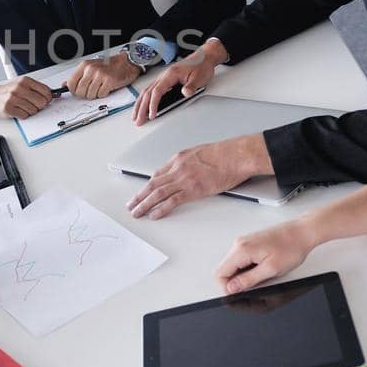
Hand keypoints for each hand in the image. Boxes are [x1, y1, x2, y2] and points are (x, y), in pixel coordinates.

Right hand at [0, 76, 53, 118]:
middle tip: (33, 105)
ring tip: (23, 107)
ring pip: (34, 110)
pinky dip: (23, 115)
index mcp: (25, 81)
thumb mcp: (22, 85)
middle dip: (40, 106)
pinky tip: (18, 110)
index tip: (45, 100)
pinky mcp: (8, 108)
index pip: (45, 91)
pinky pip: (25, 115)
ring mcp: (13, 98)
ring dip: (31, 111)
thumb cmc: (8, 91)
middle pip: (41, 102)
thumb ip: (37, 89)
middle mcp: (19, 88)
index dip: (48, 98)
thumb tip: (55, 95)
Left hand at [65, 52, 138, 99]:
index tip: (77, 91)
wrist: (125, 62)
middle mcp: (91, 69)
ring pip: (90, 95)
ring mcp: (100, 75)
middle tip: (92, 90)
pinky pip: (101, 95)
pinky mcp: (109, 81)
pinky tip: (106, 87)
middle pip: (79, 91)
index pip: (71, 83)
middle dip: (85, 94)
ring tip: (100, 87)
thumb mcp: (90, 68)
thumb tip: (64, 85)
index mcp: (84, 65)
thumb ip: (77, 76)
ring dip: (95, 94)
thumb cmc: (108, 66)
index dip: (73, 91)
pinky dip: (104, 94)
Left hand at [127, 134, 265, 218]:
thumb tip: (187, 170)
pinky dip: (160, 209)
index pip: (158, 173)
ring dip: (144, 204)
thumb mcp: (200, 152)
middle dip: (139, 195)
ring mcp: (184, 179)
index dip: (148, 185)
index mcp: (179, 158)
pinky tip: (153, 215)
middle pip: (152, 184)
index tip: (142, 192)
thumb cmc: (224, 153)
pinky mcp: (193, 190)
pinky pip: (172, 201)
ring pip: (158, 193)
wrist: (236, 155)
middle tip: (131, 204)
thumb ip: (189, 162)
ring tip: (137, 212)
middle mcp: (178, 168)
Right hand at [133, 40, 223, 123]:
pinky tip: (142, 106)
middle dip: (141, 108)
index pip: (157, 91)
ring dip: (140, 105)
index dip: (153, 104)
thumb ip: (191, 87)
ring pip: (146, 92)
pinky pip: (151, 90)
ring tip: (136, 116)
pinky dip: (144, 100)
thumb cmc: (201, 66)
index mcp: (170, 74)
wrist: (204, 57)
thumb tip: (185, 93)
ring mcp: (163, 78)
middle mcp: (164, 76)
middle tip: (138, 120)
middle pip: (147, 93)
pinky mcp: (165, 80)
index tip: (152, 115)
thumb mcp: (199, 78)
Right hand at [214, 218, 315, 293]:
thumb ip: (248, 280)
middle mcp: (239, 244)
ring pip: (232, 265)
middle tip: (255, 284)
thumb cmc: (291, 247)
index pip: (220, 273)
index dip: (227, 288)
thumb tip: (232, 288)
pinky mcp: (250, 243)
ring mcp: (244, 242)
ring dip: (242, 274)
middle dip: (236, 281)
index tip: (239, 293)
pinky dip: (247, 267)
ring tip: (262, 274)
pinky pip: (240, 259)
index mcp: (242, 250)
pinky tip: (262, 267)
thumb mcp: (271, 269)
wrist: (302, 232)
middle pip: (224, 269)